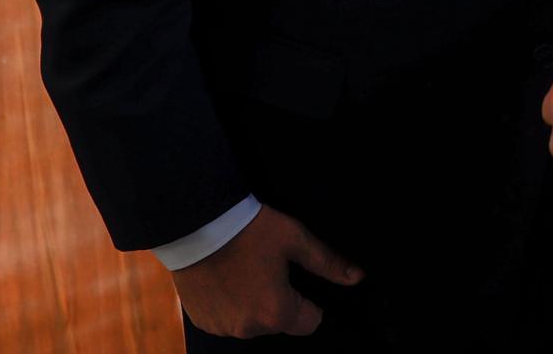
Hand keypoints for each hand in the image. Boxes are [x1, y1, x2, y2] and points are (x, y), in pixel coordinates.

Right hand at [170, 204, 361, 338]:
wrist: (196, 223)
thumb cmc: (248, 229)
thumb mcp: (294, 239)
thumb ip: (326, 262)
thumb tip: (356, 277)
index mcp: (276, 311)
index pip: (310, 323)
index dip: (309, 302)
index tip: (297, 281)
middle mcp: (249, 328)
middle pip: (279, 323)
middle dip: (279, 301)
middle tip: (268, 269)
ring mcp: (222, 327)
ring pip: (252, 323)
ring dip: (253, 305)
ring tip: (245, 271)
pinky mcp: (202, 322)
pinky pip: (227, 321)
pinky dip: (230, 306)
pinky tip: (227, 279)